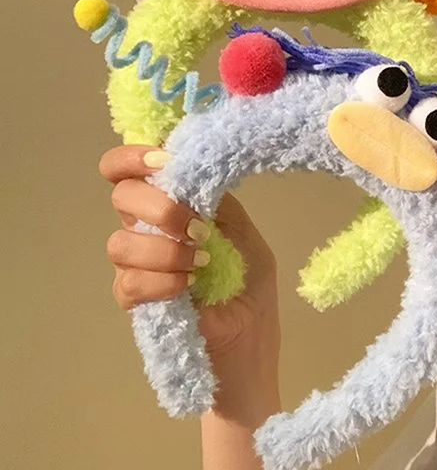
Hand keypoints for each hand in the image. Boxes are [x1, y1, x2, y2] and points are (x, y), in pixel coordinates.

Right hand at [99, 144, 280, 446]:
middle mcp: (149, 229)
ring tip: (201, 263)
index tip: (163, 162)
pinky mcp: (137, 302)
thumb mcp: (246, 235)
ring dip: (163, 250)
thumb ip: (220, 205)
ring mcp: (139, 266)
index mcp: (175, 205)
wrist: (251, 345)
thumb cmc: (251, 287)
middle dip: (158, 206)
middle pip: (121, 196)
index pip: (131, 168)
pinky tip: (188, 286)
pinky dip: (159, 281)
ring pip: (119, 242)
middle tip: (195, 226)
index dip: (133, 157)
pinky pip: (128, 284)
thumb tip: (195, 169)